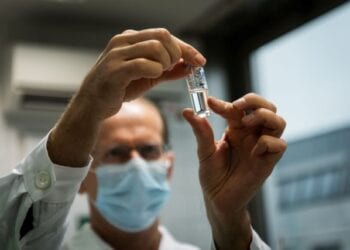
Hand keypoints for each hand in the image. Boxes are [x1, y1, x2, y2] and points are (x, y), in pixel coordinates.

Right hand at [79, 28, 205, 117]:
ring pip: (155, 47)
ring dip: (165, 63)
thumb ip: (168, 71)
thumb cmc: (119, 88)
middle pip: (163, 36)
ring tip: (159, 74)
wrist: (93, 104)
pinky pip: (144, 64)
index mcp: (131, 39)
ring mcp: (117, 53)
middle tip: (174, 69)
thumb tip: (189, 67)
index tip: (200, 60)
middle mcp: (123, 41)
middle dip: (177, 54)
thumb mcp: (148, 78)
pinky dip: (155, 71)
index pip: (164, 35)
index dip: (186, 48)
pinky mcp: (115, 69)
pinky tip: (153, 76)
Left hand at [183, 93, 286, 248]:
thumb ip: (201, 131)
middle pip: (267, 107)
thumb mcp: (205, 152)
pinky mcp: (269, 162)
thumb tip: (187, 111)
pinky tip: (253, 151)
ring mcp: (262, 147)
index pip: (238, 108)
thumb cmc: (213, 175)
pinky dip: (268, 142)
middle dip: (255, 101)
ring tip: (245, 123)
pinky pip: (280, 145)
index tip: (209, 102)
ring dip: (264, 116)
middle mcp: (252, 135)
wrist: (218, 200)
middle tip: (237, 106)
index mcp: (237, 129)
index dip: (225, 103)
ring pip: (278, 121)